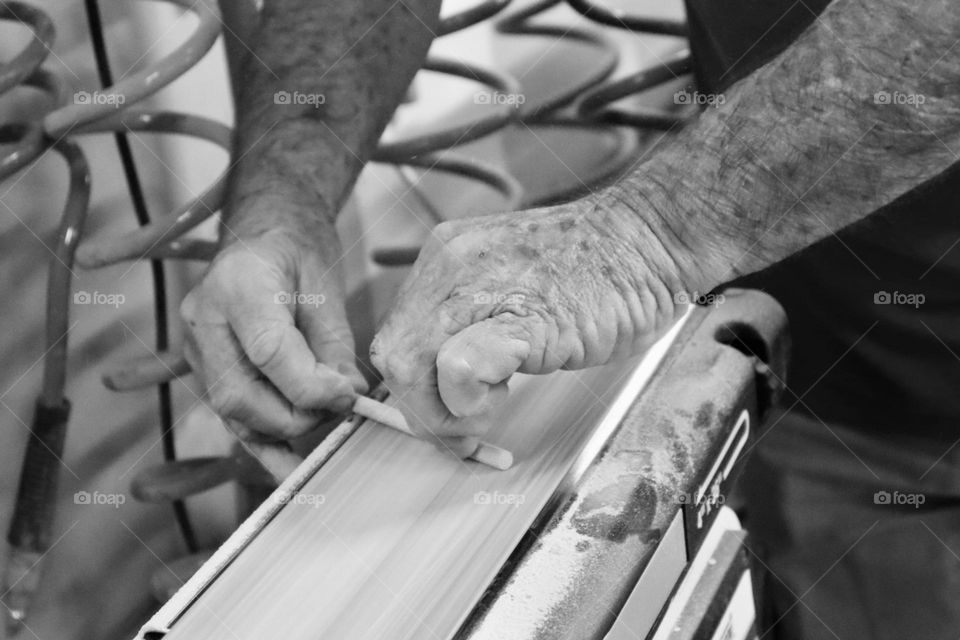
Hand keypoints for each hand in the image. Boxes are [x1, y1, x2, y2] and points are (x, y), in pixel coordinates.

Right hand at [180, 226, 366, 441]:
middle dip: (299, 414)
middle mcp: (203, 320)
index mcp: (236, 285)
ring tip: (327, 413)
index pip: (268, 352)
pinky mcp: (204, 371)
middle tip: (342, 404)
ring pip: (234, 414)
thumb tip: (348, 395)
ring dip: (286, 428)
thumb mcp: (325, 285)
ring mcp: (196, 349)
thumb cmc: (298, 248)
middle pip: (241, 394)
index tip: (349, 395)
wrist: (264, 231)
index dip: (312, 385)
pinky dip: (264, 446)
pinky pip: (231, 419)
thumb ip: (334, 343)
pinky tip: (292, 470)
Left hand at [370, 200, 686, 456]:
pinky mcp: (523, 318)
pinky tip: (507, 393)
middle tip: (464, 428)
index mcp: (446, 258)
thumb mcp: (511, 284)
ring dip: (444, 410)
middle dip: (422, 409)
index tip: (447, 413)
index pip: (397, 337)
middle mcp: (452, 267)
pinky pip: (460, 367)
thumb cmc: (596, 268)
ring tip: (490, 407)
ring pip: (411, 365)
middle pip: (393, 355)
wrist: (650, 237)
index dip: (416, 388)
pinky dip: (471, 400)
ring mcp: (482, 290)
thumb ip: (472, 321)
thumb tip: (447, 381)